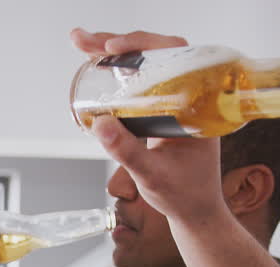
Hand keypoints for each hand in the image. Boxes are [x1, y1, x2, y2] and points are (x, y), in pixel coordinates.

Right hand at [70, 28, 229, 229]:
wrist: (195, 211)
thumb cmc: (184, 195)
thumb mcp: (153, 175)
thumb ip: (127, 151)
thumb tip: (99, 123)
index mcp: (197, 104)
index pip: (174, 56)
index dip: (142, 44)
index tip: (113, 47)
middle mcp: (188, 96)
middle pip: (153, 54)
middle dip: (116, 44)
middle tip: (82, 42)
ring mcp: (174, 102)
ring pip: (144, 65)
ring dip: (112, 54)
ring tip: (82, 46)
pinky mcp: (160, 111)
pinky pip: (140, 82)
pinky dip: (116, 72)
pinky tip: (96, 66)